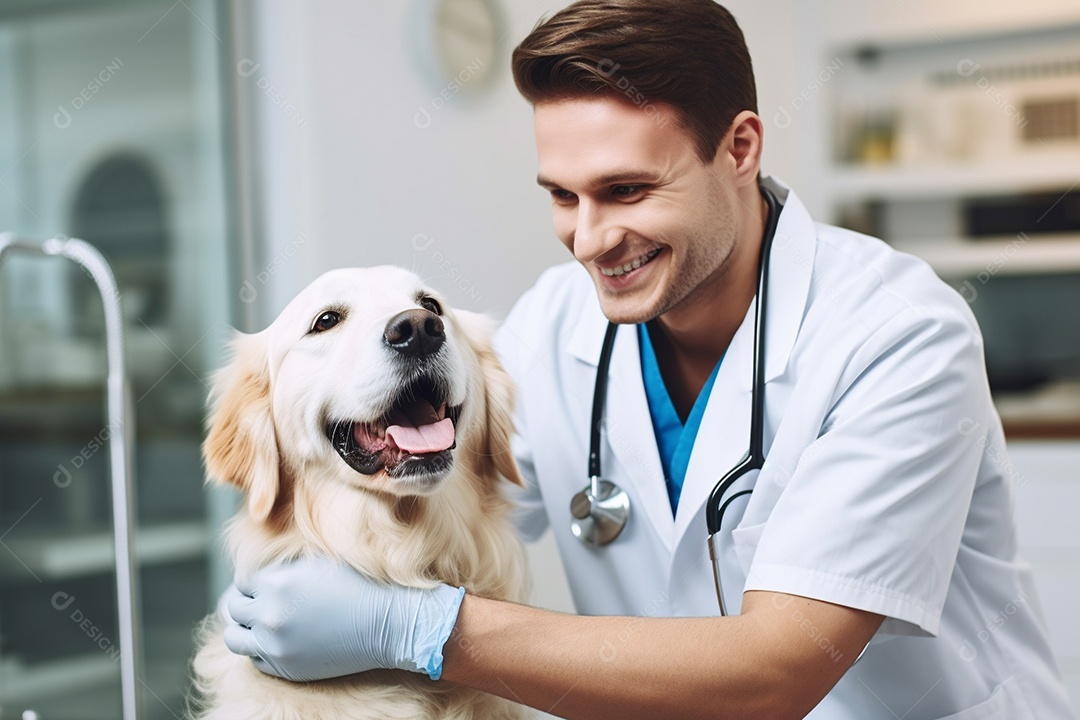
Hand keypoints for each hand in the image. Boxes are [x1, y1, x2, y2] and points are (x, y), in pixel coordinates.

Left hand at [222, 555, 464, 681]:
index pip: (242, 579)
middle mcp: (268, 615)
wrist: (387, 623)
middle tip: (262, 599)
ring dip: (244, 627)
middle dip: (246, 601)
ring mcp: (274, 645)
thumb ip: (286, 559)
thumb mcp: (319, 560)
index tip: (267, 580)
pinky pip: (254, 659)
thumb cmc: (358, 584)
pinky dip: (260, 648)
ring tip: (261, 621)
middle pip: (234, 607)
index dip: (255, 579)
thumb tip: (262, 556)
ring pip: (235, 637)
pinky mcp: (284, 668)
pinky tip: (279, 638)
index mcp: (275, 582)